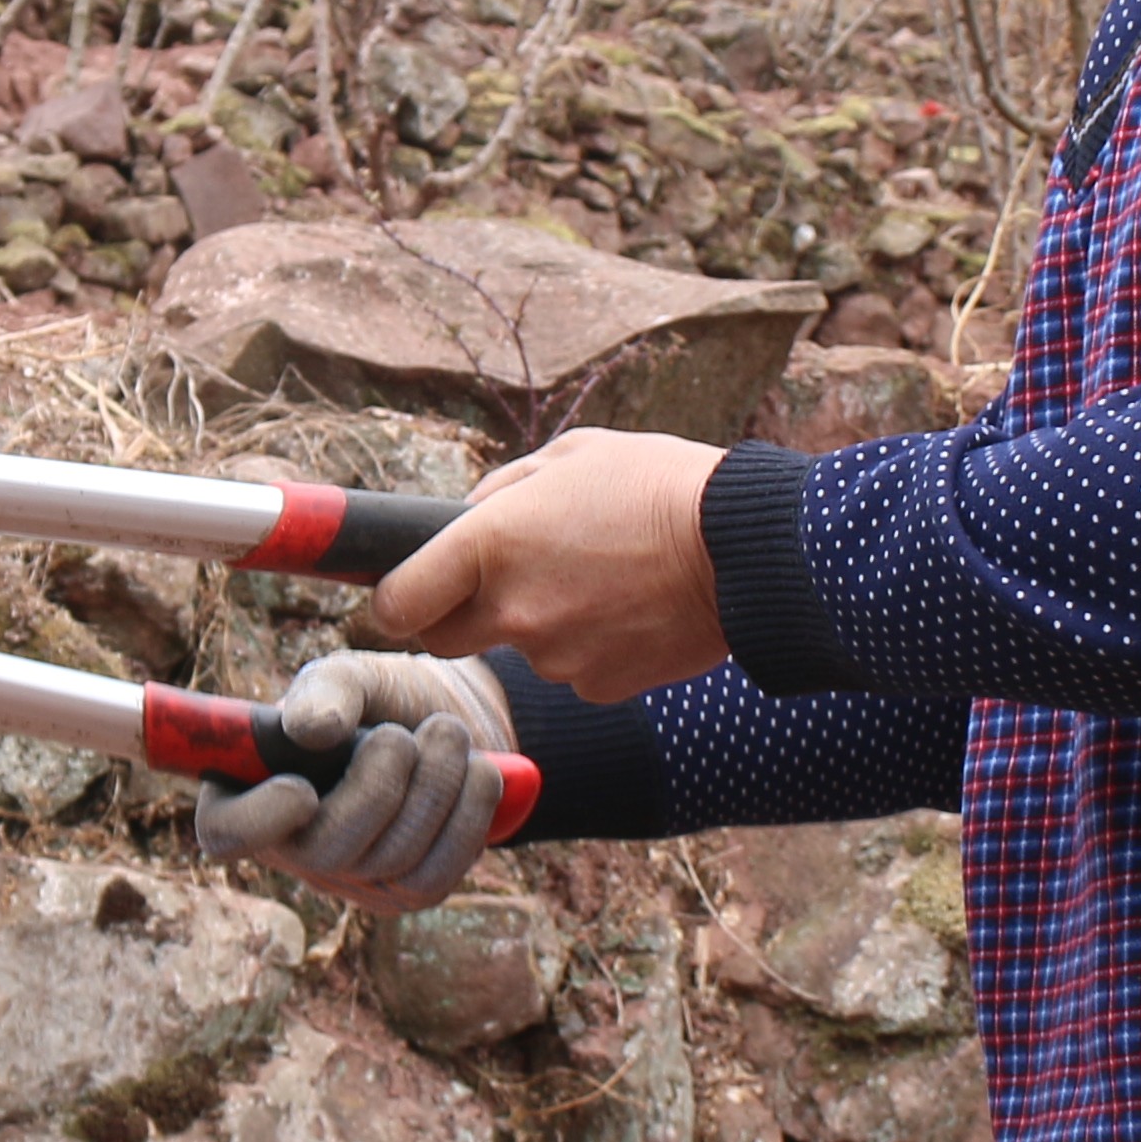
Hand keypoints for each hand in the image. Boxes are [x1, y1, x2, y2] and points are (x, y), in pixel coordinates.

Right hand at [194, 652, 512, 912]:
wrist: (453, 719)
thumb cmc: (383, 698)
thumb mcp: (352, 677)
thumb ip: (327, 691)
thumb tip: (310, 730)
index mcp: (256, 788)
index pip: (226, 831)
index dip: (257, 821)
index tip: (301, 788)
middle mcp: (295, 847)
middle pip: (325, 852)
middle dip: (378, 787)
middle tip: (401, 735)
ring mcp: (354, 878)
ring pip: (391, 861)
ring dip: (434, 785)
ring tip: (447, 732)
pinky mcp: (410, 892)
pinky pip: (437, 872)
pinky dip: (467, 814)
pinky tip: (477, 771)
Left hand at [367, 427, 728, 703]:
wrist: (747, 548)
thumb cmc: (658, 485)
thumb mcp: (570, 455)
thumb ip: (502, 491)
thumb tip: (466, 518)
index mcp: (490, 544)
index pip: (397, 602)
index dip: (393, 599)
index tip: (405, 592)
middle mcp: (512, 611)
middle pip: (443, 640)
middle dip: (456, 616)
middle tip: (501, 583)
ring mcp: (555, 658)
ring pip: (522, 650)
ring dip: (543, 622)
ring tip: (602, 576)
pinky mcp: (599, 686)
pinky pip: (574, 670)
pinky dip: (590, 646)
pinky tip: (630, 607)